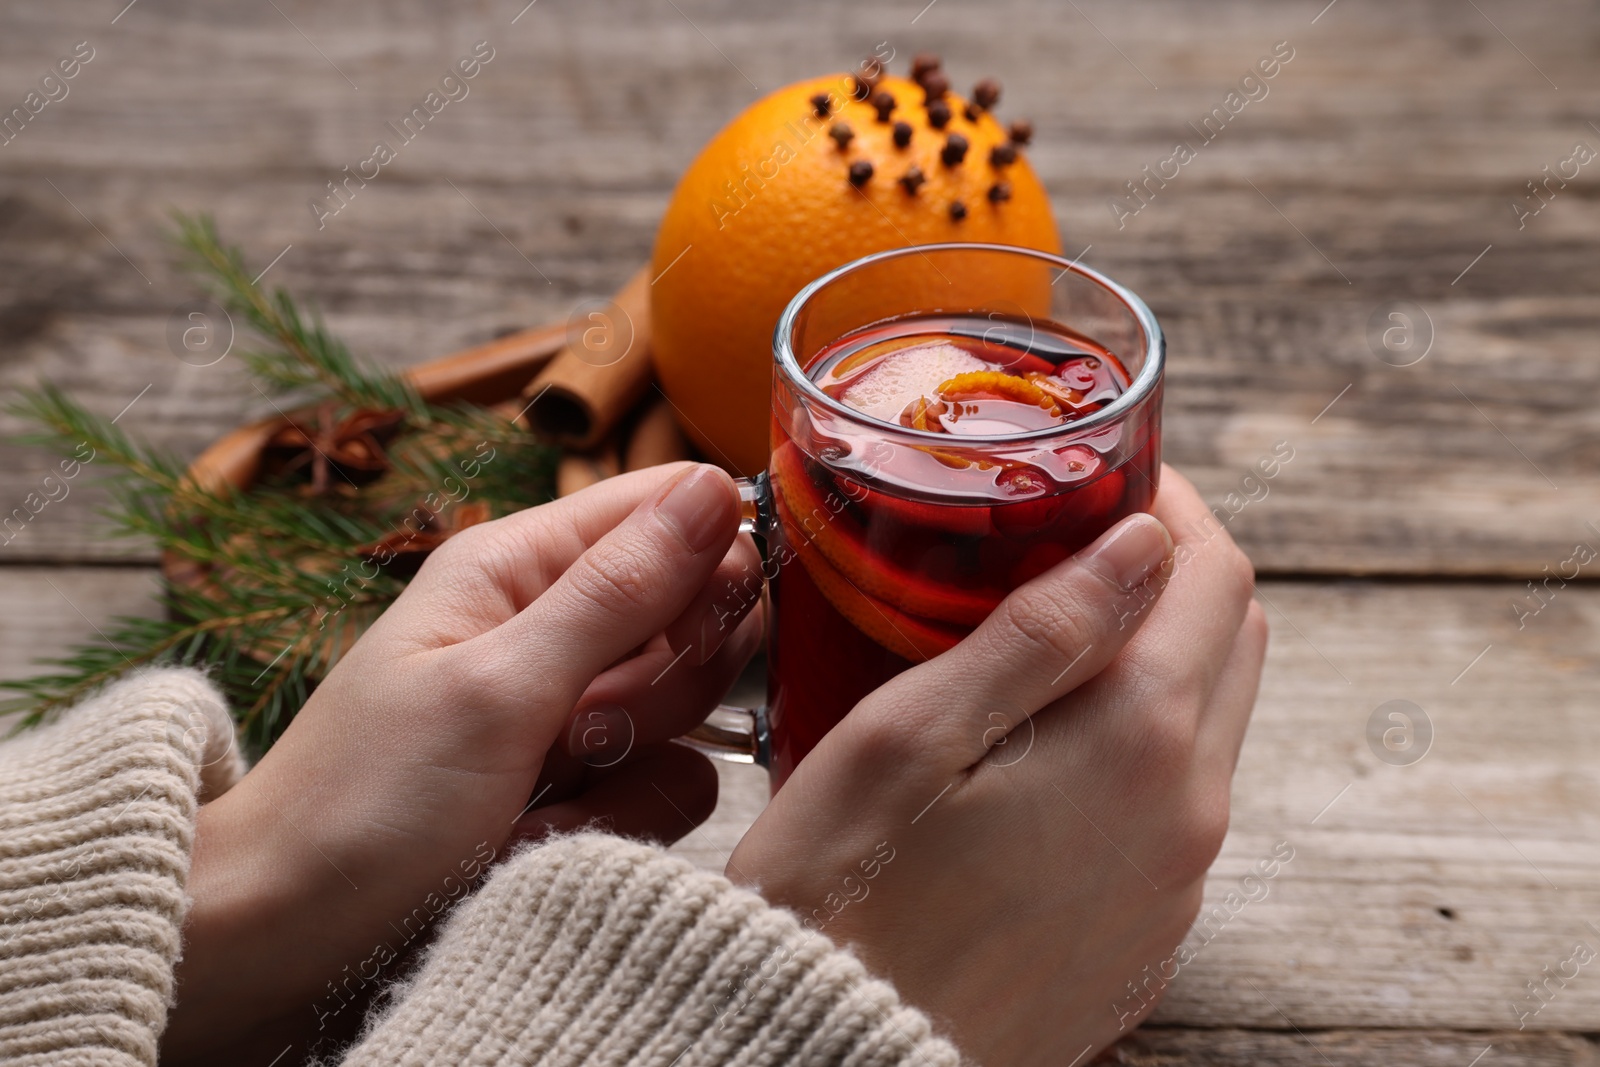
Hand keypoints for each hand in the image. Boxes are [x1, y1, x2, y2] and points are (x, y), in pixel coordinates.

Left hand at [164, 462, 762, 1061]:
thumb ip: (617, 591)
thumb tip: (712, 486)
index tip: (689, 630)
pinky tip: (542, 839)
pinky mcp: (583, 786)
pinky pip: (667, 784)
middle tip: (586, 723)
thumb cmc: (361, 805)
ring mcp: (572, 711)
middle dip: (666, 681)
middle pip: (694, 612)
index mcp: (519, 567)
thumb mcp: (496, 687)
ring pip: (689, 710)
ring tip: (540, 794)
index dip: (710, 559)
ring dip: (631, 763)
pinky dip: (617, 820)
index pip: (666, 509)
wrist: (287, 943)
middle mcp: (553, 627)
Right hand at [727, 466, 1265, 1066]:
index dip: (1169, 502)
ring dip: (1158, 654)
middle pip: (1233, 640)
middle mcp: (1186, 816)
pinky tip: (1045, 743)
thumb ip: (1039, 631)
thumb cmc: (841, 896)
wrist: (830, 1061)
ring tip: (1047, 632)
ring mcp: (1175, 885)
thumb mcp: (911, 735)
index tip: (1104, 473)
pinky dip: (1141, 742)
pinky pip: (1176, 804)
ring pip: (1211, 723)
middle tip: (1073, 536)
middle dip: (1173, 568)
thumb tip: (1144, 540)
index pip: (1213, 573)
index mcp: (1137, 744)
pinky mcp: (1144, 933)